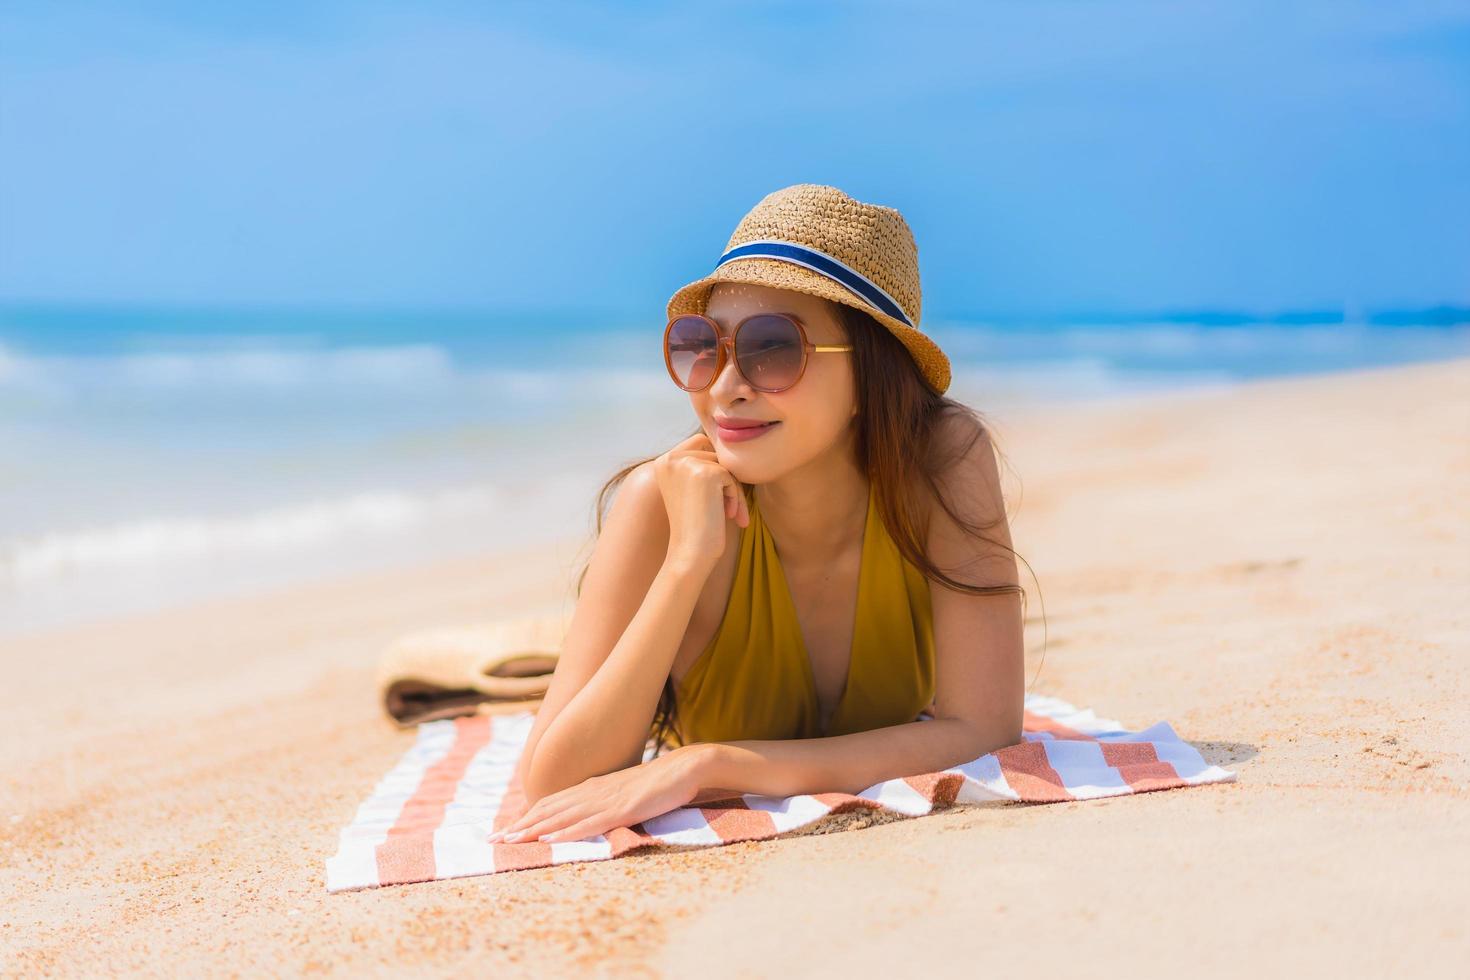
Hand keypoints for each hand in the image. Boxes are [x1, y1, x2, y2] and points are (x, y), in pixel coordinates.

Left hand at [488, 745, 707, 843]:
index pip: (551, 803)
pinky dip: (566, 831)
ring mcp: (606, 800)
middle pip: (548, 809)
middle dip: (519, 824)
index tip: (504, 829)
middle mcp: (592, 791)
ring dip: (533, 829)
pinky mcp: (621, 809)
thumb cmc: (657, 783)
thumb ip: (603, 802)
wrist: (684, 768)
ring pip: (561, 816)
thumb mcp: (623, 792)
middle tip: (493, 838)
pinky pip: (588, 823)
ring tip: (509, 840)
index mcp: (592, 787)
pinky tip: (549, 838)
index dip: (526, 817)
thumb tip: (586, 814)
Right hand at [654, 432, 749, 568]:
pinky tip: (730, 516)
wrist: (691, 553)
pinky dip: (736, 497)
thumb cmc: (695, 526)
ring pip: (726, 467)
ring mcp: (687, 464)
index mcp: (664, 461)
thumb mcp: (691, 490)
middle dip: (726, 481)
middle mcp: (671, 458)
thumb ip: (700, 466)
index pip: (701, 443)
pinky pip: (733, 477)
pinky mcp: (706, 473)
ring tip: (730, 514)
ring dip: (733, 491)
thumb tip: (728, 446)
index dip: (715, 466)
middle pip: (715, 454)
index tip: (717, 496)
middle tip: (729, 509)